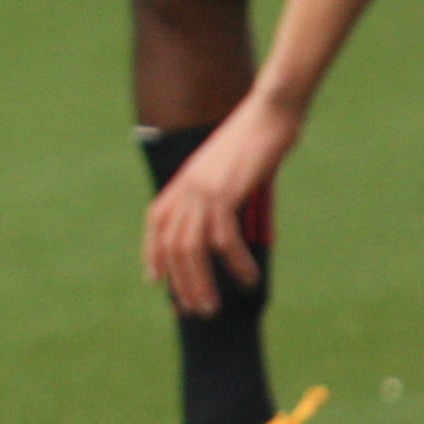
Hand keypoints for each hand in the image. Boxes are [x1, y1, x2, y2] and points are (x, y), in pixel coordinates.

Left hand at [143, 95, 294, 314]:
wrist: (270, 112)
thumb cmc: (257, 142)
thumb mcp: (231, 172)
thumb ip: (222, 197)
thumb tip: (227, 229)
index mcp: (184, 180)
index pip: (156, 222)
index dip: (152, 253)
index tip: (155, 283)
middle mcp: (186, 186)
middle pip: (172, 244)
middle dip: (180, 282)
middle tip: (196, 311)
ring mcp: (203, 189)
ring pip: (190, 248)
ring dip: (201, 282)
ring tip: (214, 307)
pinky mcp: (226, 192)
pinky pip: (224, 239)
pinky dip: (235, 263)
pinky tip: (249, 279)